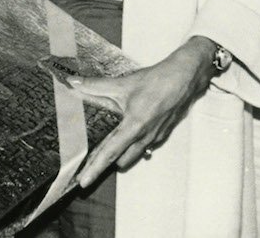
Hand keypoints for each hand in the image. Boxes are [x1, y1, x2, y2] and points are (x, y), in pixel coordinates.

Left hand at [68, 35, 216, 187]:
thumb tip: (74, 82)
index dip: (95, 168)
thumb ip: (96, 85)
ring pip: (134, 155)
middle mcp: (145, 136)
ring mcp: (155, 137)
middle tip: (91, 161)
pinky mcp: (162, 133)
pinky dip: (134, 146)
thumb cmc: (156, 81)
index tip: (83, 182)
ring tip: (107, 149)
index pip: (110, 152)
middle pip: (122, 160)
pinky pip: (145, 147)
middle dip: (107, 163)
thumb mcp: (123, 83)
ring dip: (121, 155)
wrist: (185, 78)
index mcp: (134, 126)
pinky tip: (128, 136)